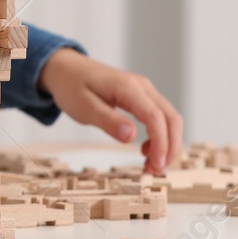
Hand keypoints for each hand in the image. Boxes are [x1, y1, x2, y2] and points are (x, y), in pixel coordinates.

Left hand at [36, 48, 183, 174]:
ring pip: (169, 118)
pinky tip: (146, 149)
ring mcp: (144, 90)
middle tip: (157, 170)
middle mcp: (142, 86)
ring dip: (167, 143)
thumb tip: (131, 137)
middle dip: (170, 146)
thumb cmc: (72, 86)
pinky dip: (161, 135)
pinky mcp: (142, 96)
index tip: (156, 165)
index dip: (161, 143)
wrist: (66, 68)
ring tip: (151, 164)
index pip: (155, 116)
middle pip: (171, 117)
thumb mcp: (83, 107)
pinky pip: (160, 116)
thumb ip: (107, 121)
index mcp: (128, 87)